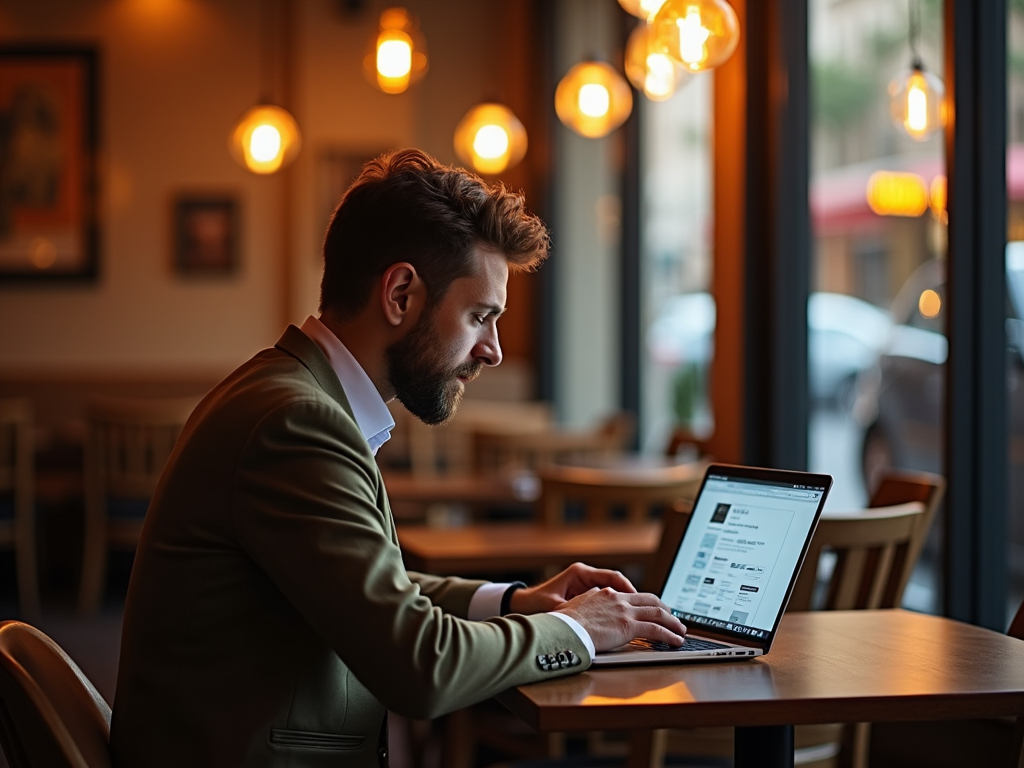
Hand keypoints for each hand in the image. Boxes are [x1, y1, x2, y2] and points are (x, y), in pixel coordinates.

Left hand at [508, 562, 636, 614]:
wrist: (523, 603)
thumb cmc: (536, 603)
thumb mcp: (555, 607)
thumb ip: (571, 612)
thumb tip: (585, 622)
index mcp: (580, 573)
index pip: (612, 577)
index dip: (627, 589)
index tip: (637, 600)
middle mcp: (585, 576)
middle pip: (617, 583)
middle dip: (633, 596)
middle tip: (648, 609)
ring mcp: (586, 585)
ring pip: (614, 591)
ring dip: (626, 603)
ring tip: (640, 616)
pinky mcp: (585, 595)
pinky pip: (607, 599)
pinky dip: (616, 608)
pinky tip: (623, 620)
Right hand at [553, 587, 686, 652]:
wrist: (564, 628)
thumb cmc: (565, 622)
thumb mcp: (577, 604)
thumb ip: (589, 601)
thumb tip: (591, 601)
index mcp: (607, 593)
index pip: (634, 595)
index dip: (648, 602)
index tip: (654, 608)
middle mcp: (619, 599)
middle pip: (651, 600)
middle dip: (665, 609)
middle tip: (673, 618)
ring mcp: (625, 611)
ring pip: (658, 613)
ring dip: (673, 623)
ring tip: (680, 631)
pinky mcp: (629, 626)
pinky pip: (656, 630)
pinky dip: (669, 635)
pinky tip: (676, 641)